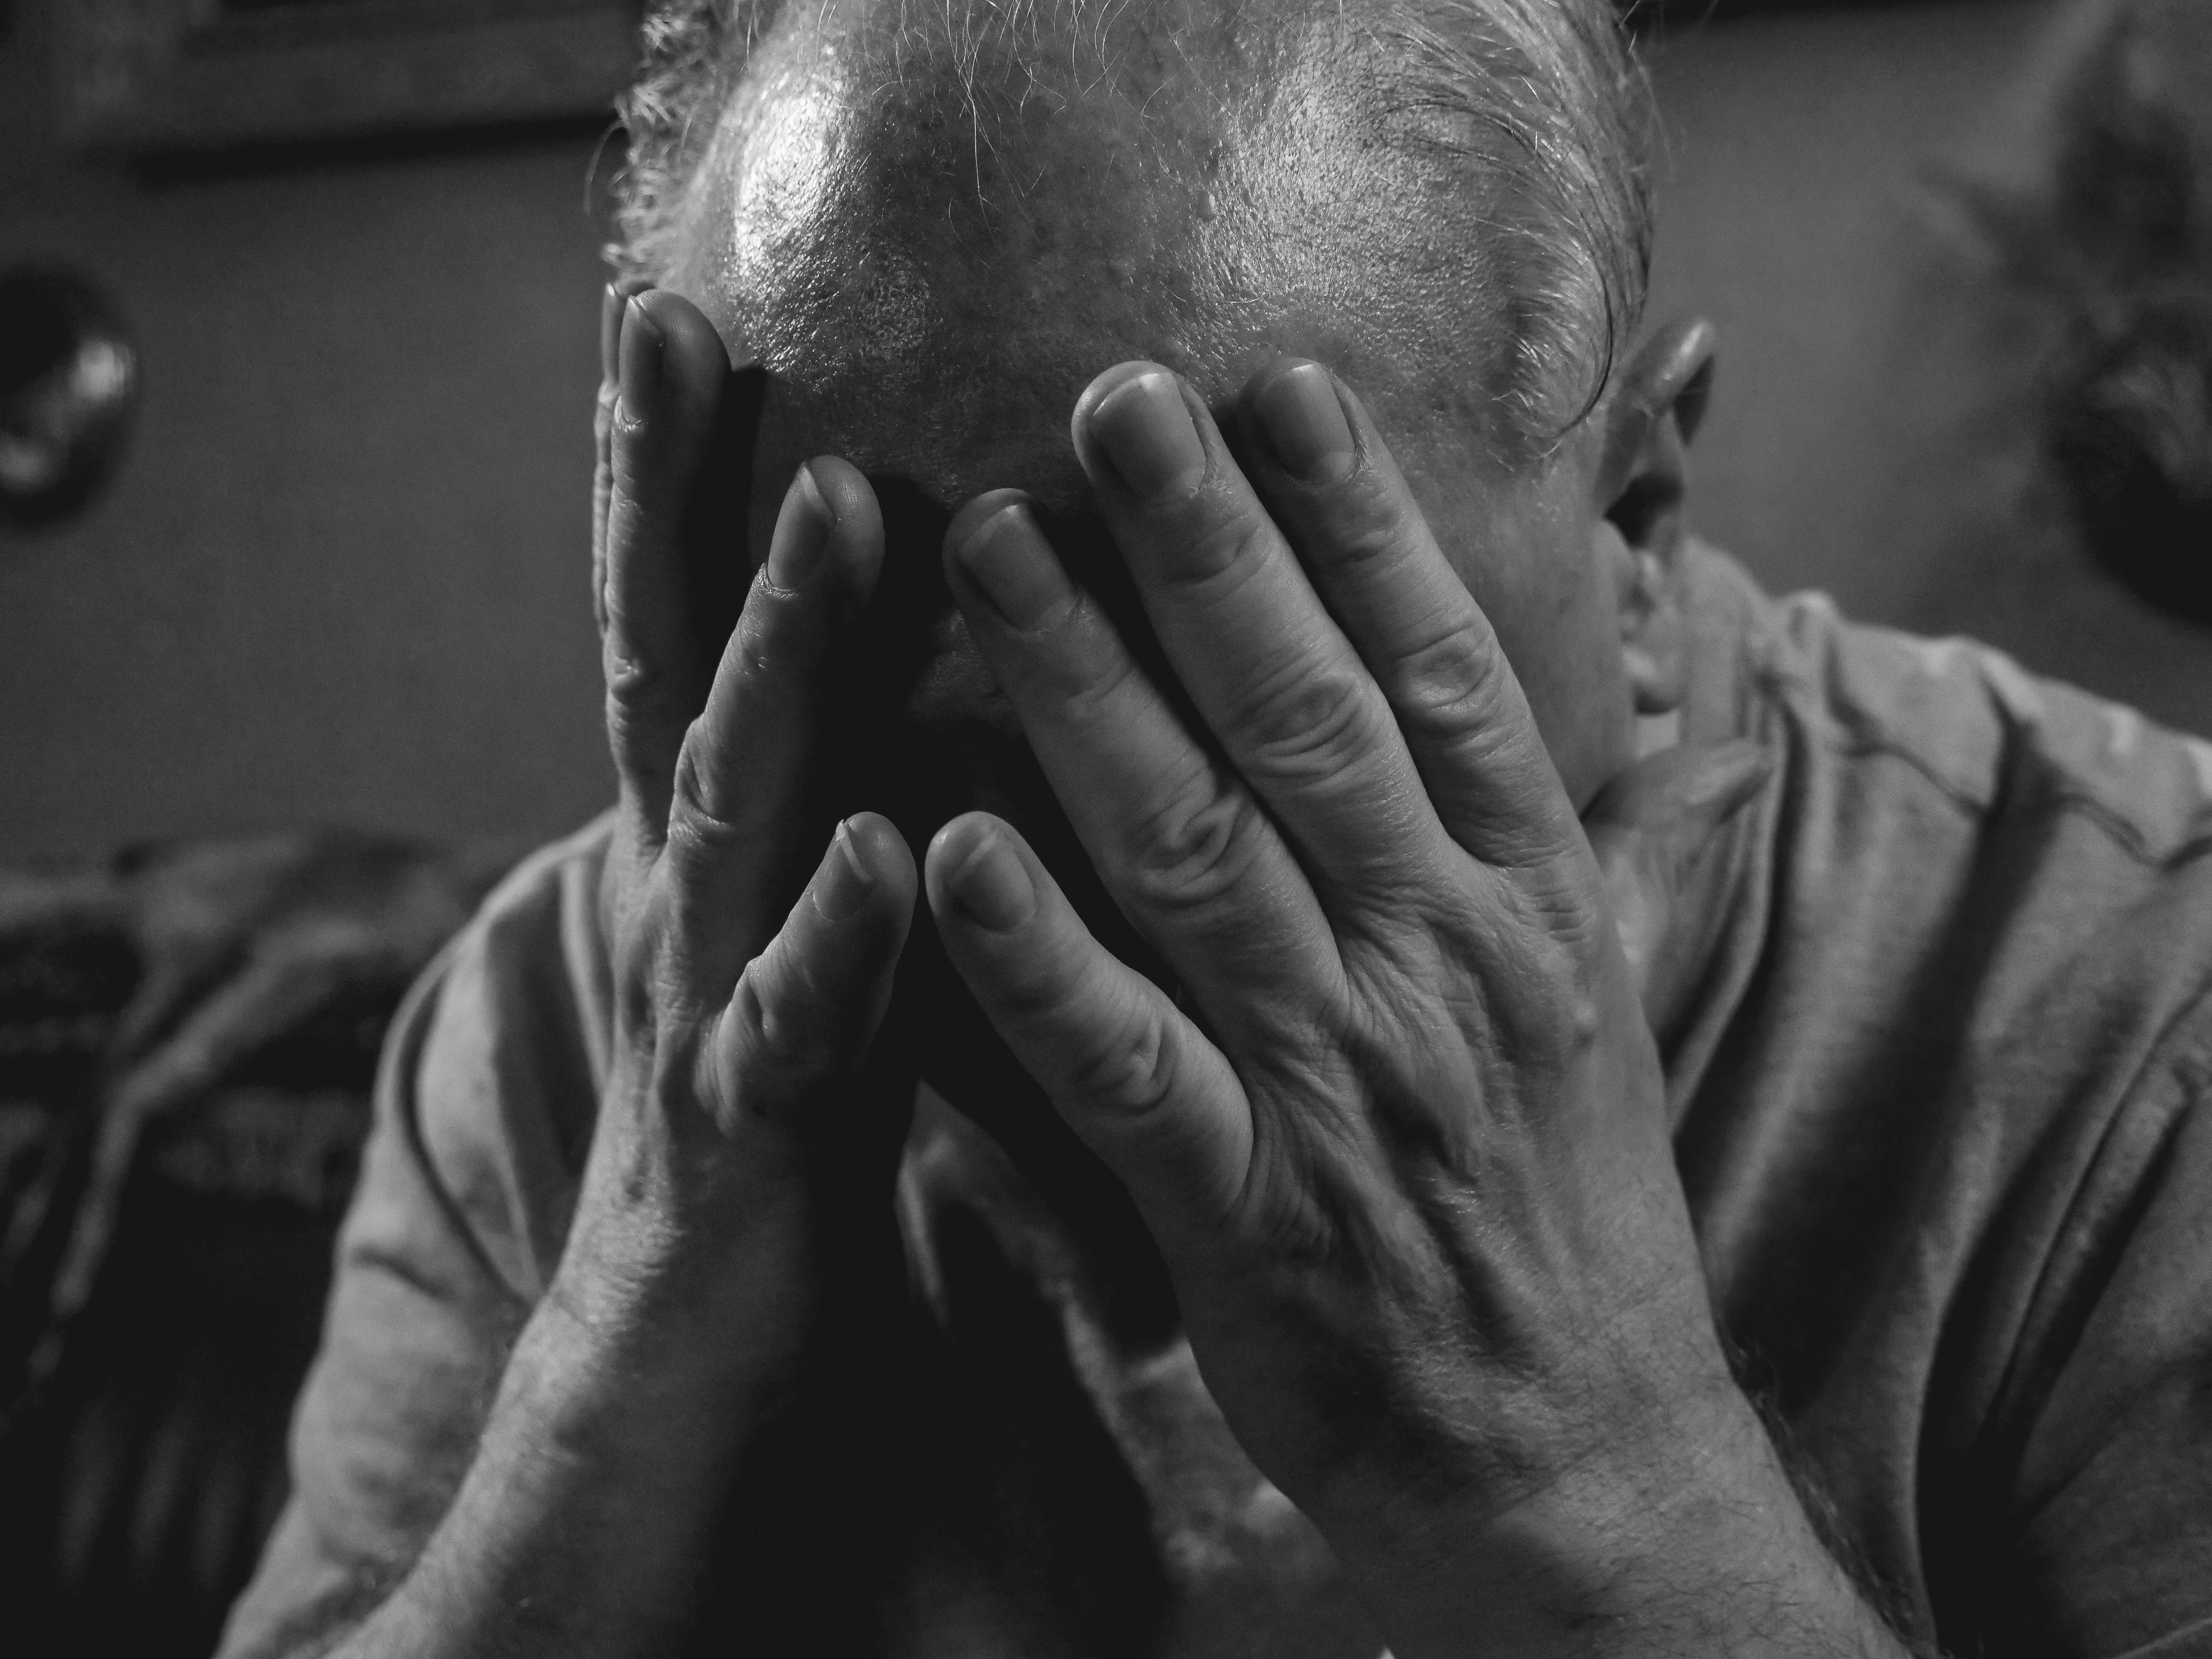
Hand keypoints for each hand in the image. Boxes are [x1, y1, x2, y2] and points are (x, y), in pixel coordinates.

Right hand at [566, 282, 916, 1380]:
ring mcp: (712, 1015)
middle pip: (678, 672)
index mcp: (743, 855)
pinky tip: (873, 848)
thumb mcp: (824, 953)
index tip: (686, 315)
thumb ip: (859, 821)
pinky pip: (798, 1033)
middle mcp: (708, 903)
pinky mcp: (749, 1149)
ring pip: (733, 813)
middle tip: (672, 329)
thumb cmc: (792, 1150)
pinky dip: (832, 939)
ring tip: (827, 518)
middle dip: (673, 502)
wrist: (696, 1379)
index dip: (679, 483)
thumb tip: (936, 695)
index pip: (696, 637)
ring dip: (773, 662)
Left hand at [923, 359, 1894, 1655]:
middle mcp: (1441, 962)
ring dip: (1087, 691)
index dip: (1362, 518)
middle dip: (1205, 550)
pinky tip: (953, 849)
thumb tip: (1528, 667)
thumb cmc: (1562, 1200)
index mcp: (1526, 899)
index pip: (1445, 671)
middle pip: (1310, 718)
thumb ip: (1549, 828)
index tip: (1277, 383)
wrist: (1575, 1451)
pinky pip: (1127, 1066)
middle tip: (1105, 398)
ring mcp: (1342, 1082)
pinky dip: (1039, 960)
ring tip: (994, 549)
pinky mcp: (1251, 1210)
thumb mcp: (1591, 989)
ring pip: (1198, 852)